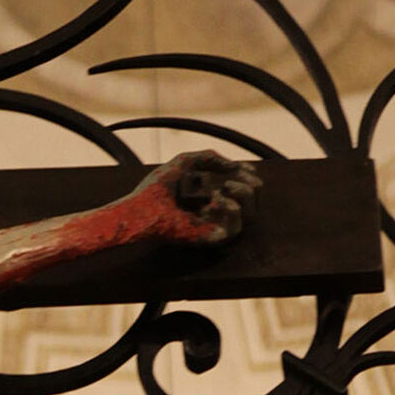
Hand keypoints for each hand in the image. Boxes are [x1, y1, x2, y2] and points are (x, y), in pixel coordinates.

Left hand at [129, 151, 261, 244]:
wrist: (140, 208)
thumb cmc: (157, 187)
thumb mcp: (184, 162)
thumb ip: (209, 157)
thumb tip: (234, 165)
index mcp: (213, 194)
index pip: (244, 188)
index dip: (250, 176)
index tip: (245, 167)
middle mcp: (218, 211)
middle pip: (254, 202)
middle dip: (252, 186)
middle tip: (235, 179)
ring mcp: (216, 225)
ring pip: (252, 216)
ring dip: (246, 196)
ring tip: (227, 187)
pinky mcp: (211, 237)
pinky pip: (236, 229)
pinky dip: (233, 210)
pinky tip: (216, 200)